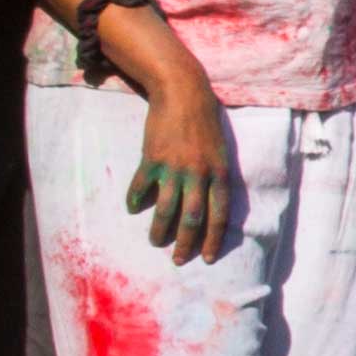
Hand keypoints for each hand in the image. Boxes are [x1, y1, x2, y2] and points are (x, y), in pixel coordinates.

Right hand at [128, 81, 240, 263]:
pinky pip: (142, 187)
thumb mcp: (220, 152)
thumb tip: (210, 205)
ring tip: (155, 242)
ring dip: (160, 230)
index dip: (213, 239)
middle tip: (179, 260)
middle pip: (193, 218)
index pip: (219, 215)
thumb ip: (216, 177)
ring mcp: (174, 168)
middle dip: (185, 244)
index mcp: (219, 173)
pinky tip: (134, 209)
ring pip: (166, 209)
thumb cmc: (205, 124)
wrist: (184, 94)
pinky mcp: (152, 159)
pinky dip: (136, 200)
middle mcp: (199, 174)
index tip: (207, 258)